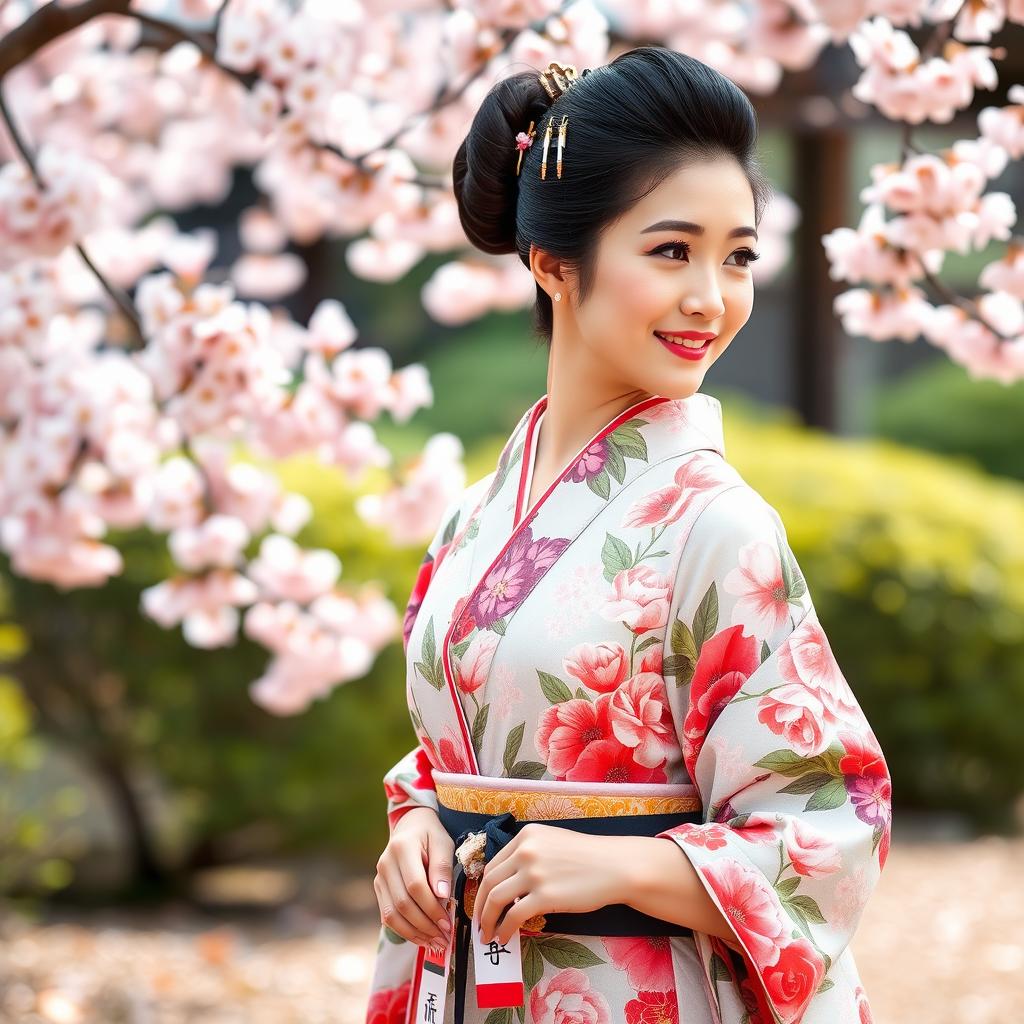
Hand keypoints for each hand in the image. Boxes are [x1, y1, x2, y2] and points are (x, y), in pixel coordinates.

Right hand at [374, 806, 453, 946]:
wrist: (410, 826)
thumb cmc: (431, 834)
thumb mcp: (443, 842)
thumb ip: (442, 866)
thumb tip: (442, 896)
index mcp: (402, 848)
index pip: (415, 886)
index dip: (432, 908)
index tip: (448, 923)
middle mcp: (385, 864)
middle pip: (402, 903)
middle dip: (425, 925)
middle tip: (444, 938)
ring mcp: (379, 877)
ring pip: (392, 915)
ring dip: (414, 933)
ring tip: (435, 943)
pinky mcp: (379, 889)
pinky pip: (388, 916)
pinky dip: (405, 931)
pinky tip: (422, 938)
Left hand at [472, 824, 630, 945]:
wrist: (615, 866)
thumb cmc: (588, 857)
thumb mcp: (552, 842)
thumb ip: (529, 854)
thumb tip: (509, 881)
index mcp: (526, 836)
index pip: (493, 864)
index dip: (482, 888)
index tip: (481, 903)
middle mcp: (526, 851)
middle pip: (489, 882)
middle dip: (479, 907)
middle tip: (479, 924)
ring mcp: (534, 873)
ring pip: (496, 899)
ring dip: (487, 921)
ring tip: (488, 935)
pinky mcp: (545, 896)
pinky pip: (514, 916)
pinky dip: (505, 929)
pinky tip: (505, 937)